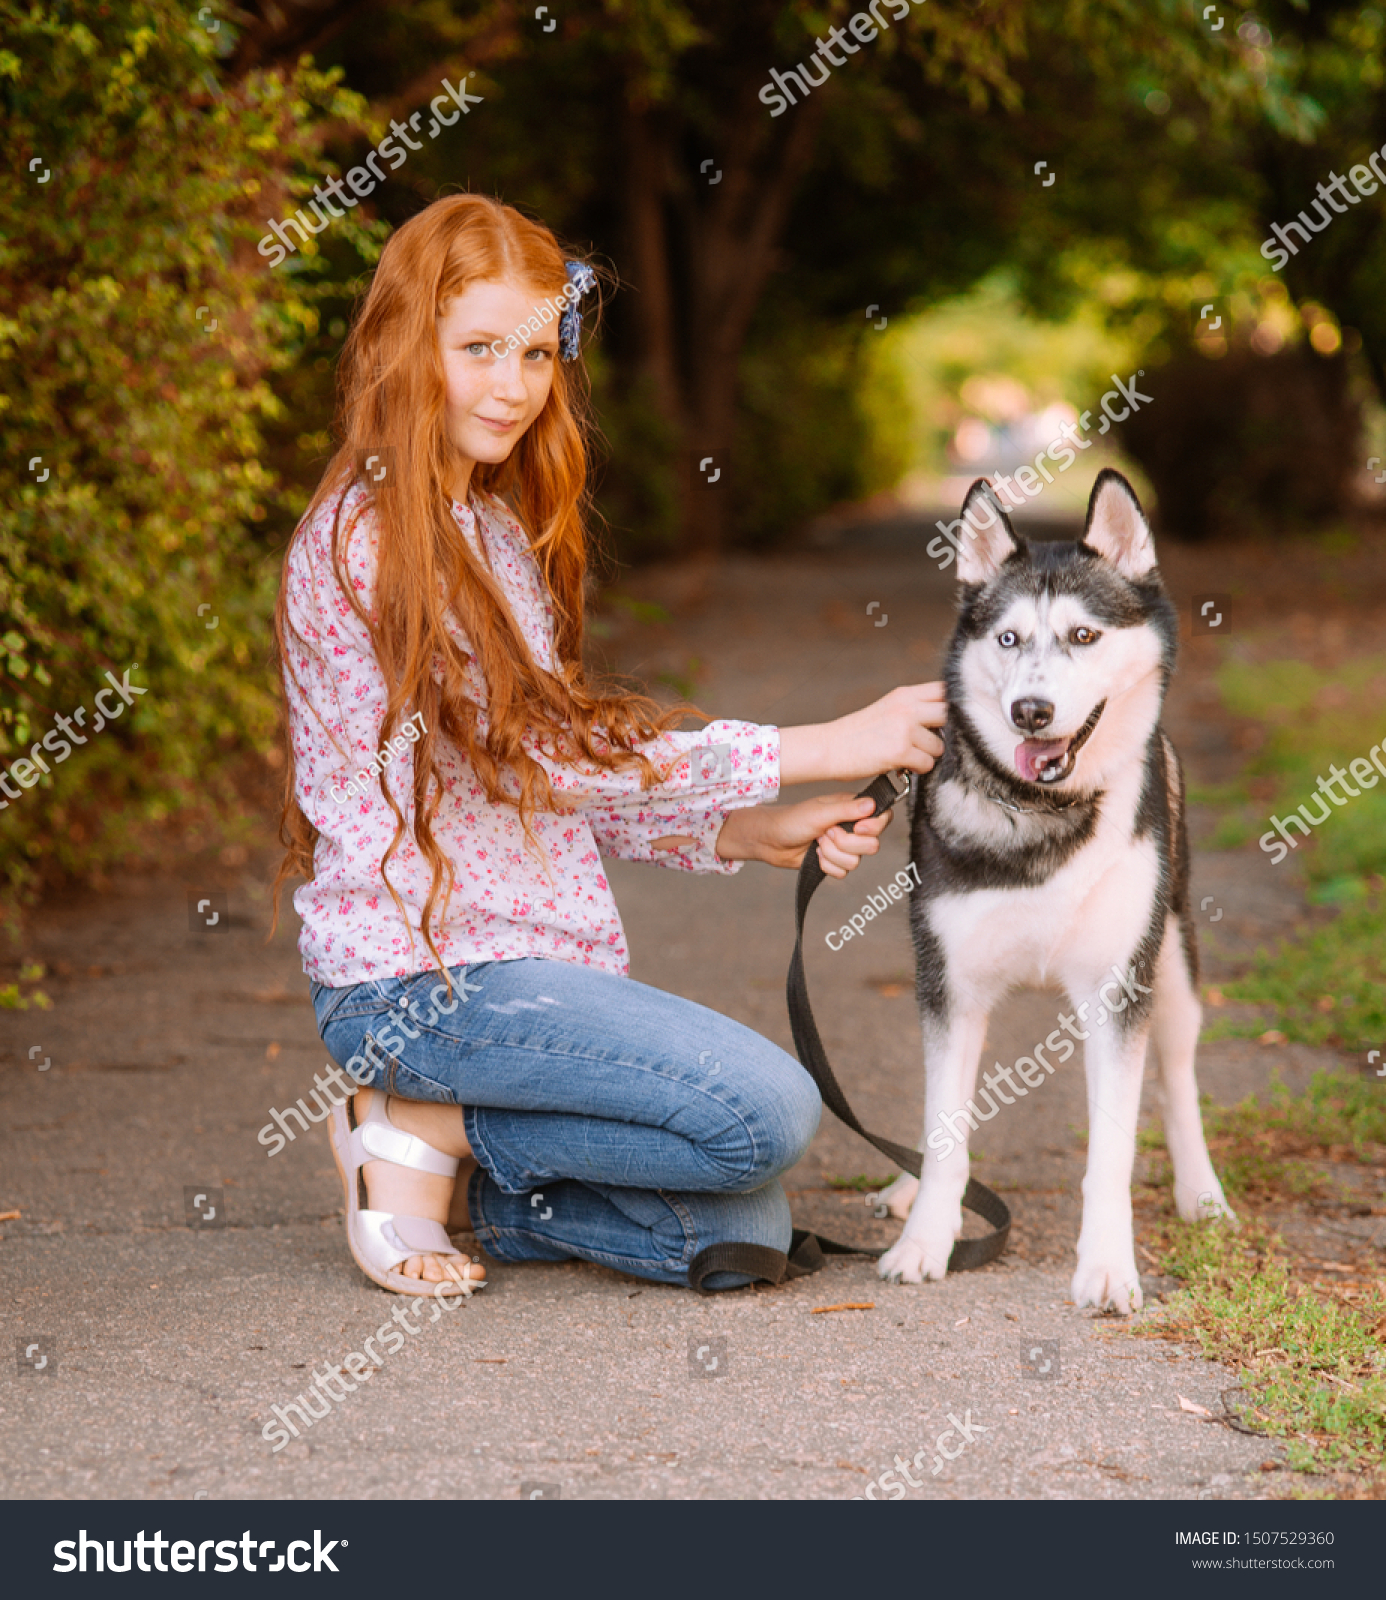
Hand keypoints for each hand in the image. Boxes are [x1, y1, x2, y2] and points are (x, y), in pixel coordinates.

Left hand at [715, 794, 892, 876]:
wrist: (771, 840)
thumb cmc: (792, 820)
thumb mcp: (819, 812)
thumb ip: (847, 810)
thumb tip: (872, 805)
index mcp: (853, 809)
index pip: (883, 819)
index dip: (874, 827)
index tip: (857, 828)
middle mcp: (852, 828)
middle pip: (872, 845)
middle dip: (845, 843)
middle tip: (826, 833)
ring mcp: (844, 847)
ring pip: (856, 862)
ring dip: (832, 854)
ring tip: (817, 842)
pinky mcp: (834, 862)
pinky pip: (843, 873)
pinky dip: (826, 865)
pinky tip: (814, 855)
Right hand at [779, 683, 945, 783]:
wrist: (829, 748)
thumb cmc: (858, 733)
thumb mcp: (887, 709)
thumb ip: (915, 708)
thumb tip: (948, 721)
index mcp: (904, 694)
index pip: (946, 691)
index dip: (955, 706)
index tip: (953, 720)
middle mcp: (907, 708)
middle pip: (950, 718)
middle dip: (944, 734)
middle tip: (928, 743)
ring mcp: (905, 729)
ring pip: (939, 746)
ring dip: (927, 756)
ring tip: (907, 756)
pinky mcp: (901, 751)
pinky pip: (927, 764)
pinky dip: (917, 770)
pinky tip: (902, 766)